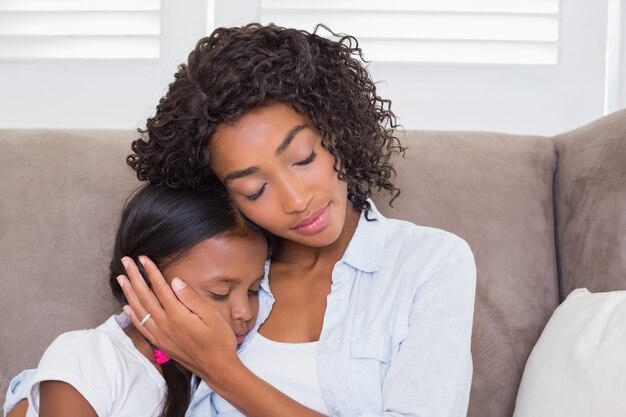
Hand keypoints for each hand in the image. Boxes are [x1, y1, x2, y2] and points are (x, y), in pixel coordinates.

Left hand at [117, 256, 237, 379]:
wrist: (218, 368)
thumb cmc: (220, 340)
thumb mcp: (212, 316)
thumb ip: (191, 298)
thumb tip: (175, 281)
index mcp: (178, 316)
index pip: (160, 288)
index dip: (150, 272)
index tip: (143, 259)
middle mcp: (165, 325)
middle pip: (145, 297)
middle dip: (135, 277)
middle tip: (126, 261)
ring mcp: (161, 336)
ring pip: (139, 311)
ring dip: (129, 293)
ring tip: (122, 279)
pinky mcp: (161, 344)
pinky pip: (142, 327)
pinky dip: (133, 315)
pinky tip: (127, 307)